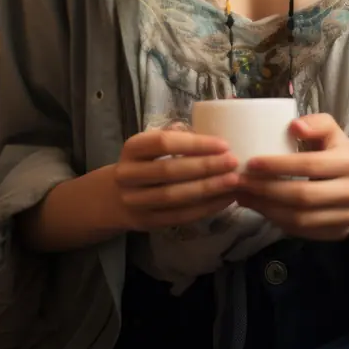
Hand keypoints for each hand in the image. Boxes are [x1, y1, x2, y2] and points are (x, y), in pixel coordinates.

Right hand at [113, 127, 239, 230]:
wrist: (115, 197)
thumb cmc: (145, 163)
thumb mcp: (150, 145)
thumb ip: (176, 136)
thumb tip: (214, 127)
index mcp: (132, 148)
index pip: (163, 142)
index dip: (195, 143)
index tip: (223, 144)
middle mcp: (128, 175)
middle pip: (170, 170)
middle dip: (206, 166)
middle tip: (233, 162)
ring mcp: (135, 201)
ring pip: (175, 197)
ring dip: (208, 189)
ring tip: (233, 181)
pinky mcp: (146, 222)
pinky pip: (179, 216)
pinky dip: (205, 208)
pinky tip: (225, 200)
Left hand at [236, 113, 348, 240]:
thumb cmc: (338, 150)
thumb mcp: (331, 129)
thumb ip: (316, 123)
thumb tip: (294, 126)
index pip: (310, 165)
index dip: (278, 165)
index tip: (251, 163)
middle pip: (303, 197)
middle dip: (266, 191)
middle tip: (240, 183)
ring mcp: (348, 216)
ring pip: (301, 219)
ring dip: (267, 210)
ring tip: (244, 197)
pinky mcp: (341, 232)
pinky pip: (304, 232)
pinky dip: (279, 222)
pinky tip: (262, 209)